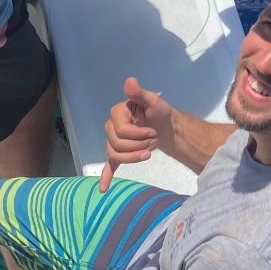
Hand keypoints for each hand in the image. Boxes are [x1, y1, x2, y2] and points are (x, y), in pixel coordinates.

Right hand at [99, 76, 173, 191]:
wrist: (167, 127)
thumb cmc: (160, 112)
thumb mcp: (153, 100)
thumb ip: (140, 93)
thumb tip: (130, 81)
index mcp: (118, 112)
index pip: (122, 131)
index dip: (138, 134)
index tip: (153, 131)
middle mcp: (112, 126)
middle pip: (117, 145)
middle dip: (138, 146)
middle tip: (153, 140)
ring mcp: (114, 140)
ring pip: (114, 155)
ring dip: (132, 157)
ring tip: (148, 153)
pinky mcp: (120, 152)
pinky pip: (109, 164)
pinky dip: (106, 176)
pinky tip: (103, 188)